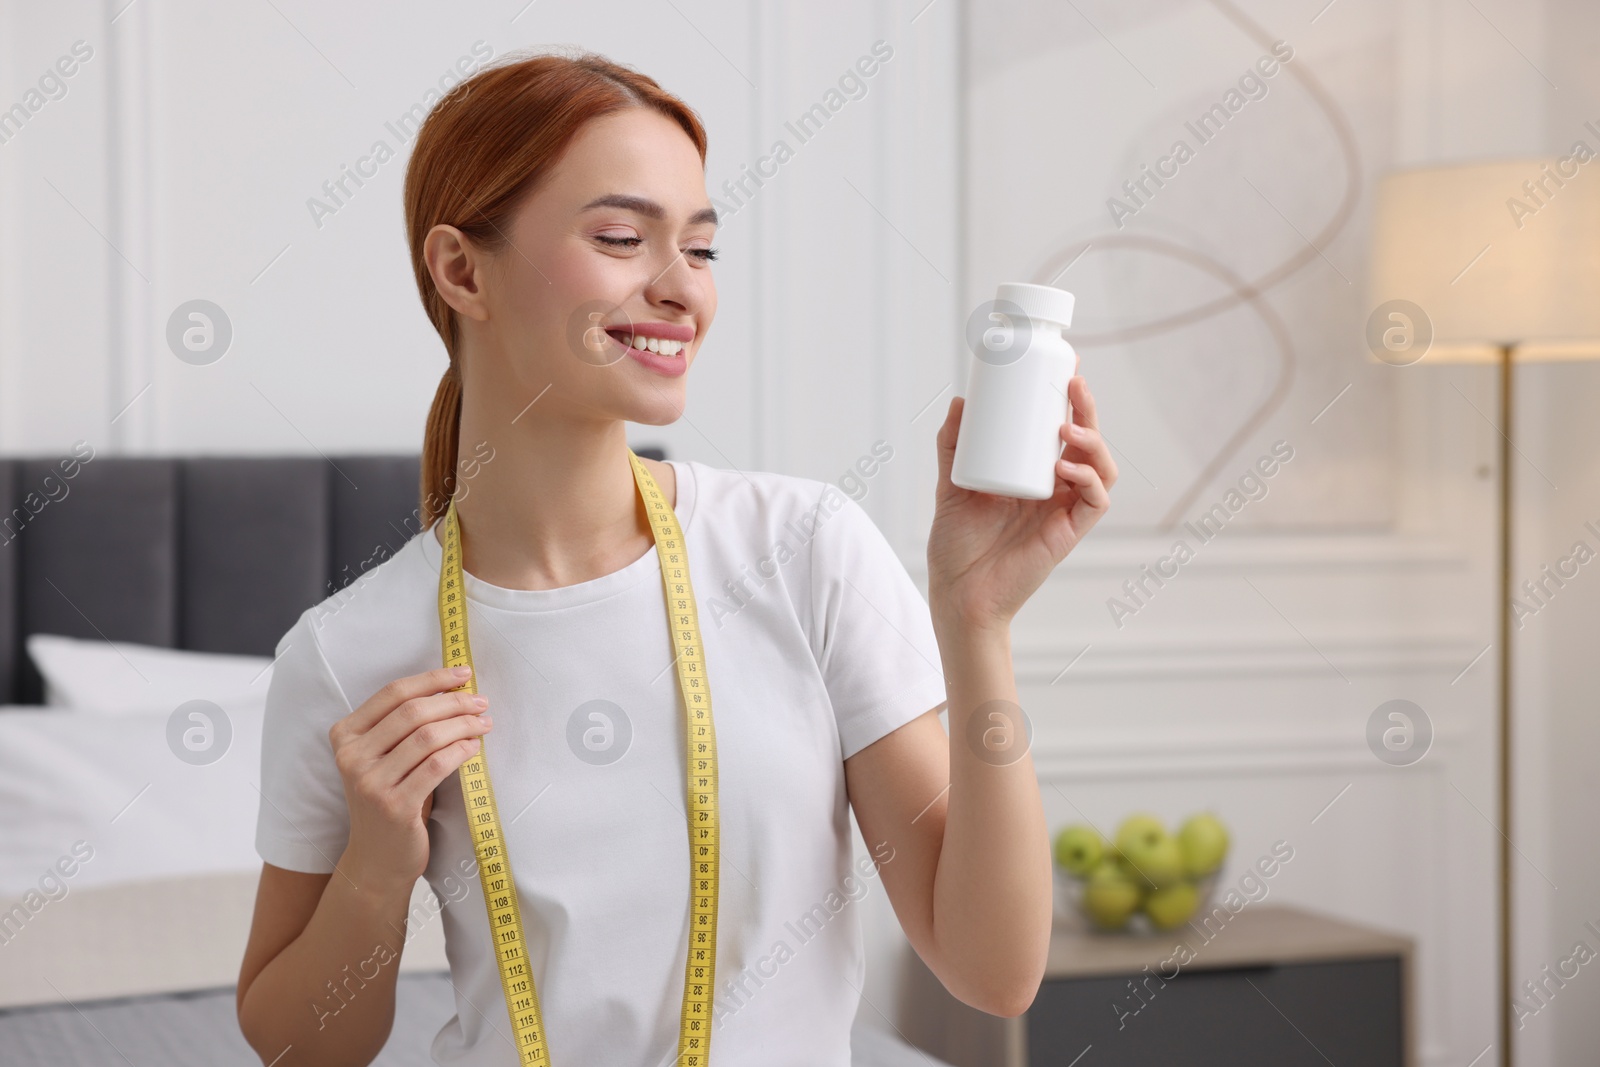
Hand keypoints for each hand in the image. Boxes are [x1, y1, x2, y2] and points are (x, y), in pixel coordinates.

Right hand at [330, 666, 491, 894]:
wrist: (377, 858)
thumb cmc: (390, 798)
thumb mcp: (384, 758)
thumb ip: (403, 725)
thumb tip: (454, 687)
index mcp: (345, 735)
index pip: (393, 692)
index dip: (433, 678)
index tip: (463, 674)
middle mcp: (351, 756)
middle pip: (413, 711)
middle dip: (454, 701)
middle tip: (481, 702)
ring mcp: (369, 783)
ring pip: (428, 737)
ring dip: (464, 724)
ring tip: (484, 723)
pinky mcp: (394, 806)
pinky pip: (437, 766)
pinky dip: (461, 751)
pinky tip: (474, 747)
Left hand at [927, 376, 1116, 632]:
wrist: (958, 594)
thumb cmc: (956, 546)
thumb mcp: (950, 486)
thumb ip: (953, 447)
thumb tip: (959, 401)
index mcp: (1032, 474)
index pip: (1060, 430)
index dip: (1070, 400)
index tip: (1066, 367)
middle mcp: (1054, 489)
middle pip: (1087, 441)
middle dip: (1087, 409)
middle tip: (1073, 384)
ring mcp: (1064, 511)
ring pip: (1100, 467)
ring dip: (1092, 442)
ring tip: (1068, 427)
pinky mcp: (1069, 533)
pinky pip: (1094, 501)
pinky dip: (1087, 479)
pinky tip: (1066, 467)